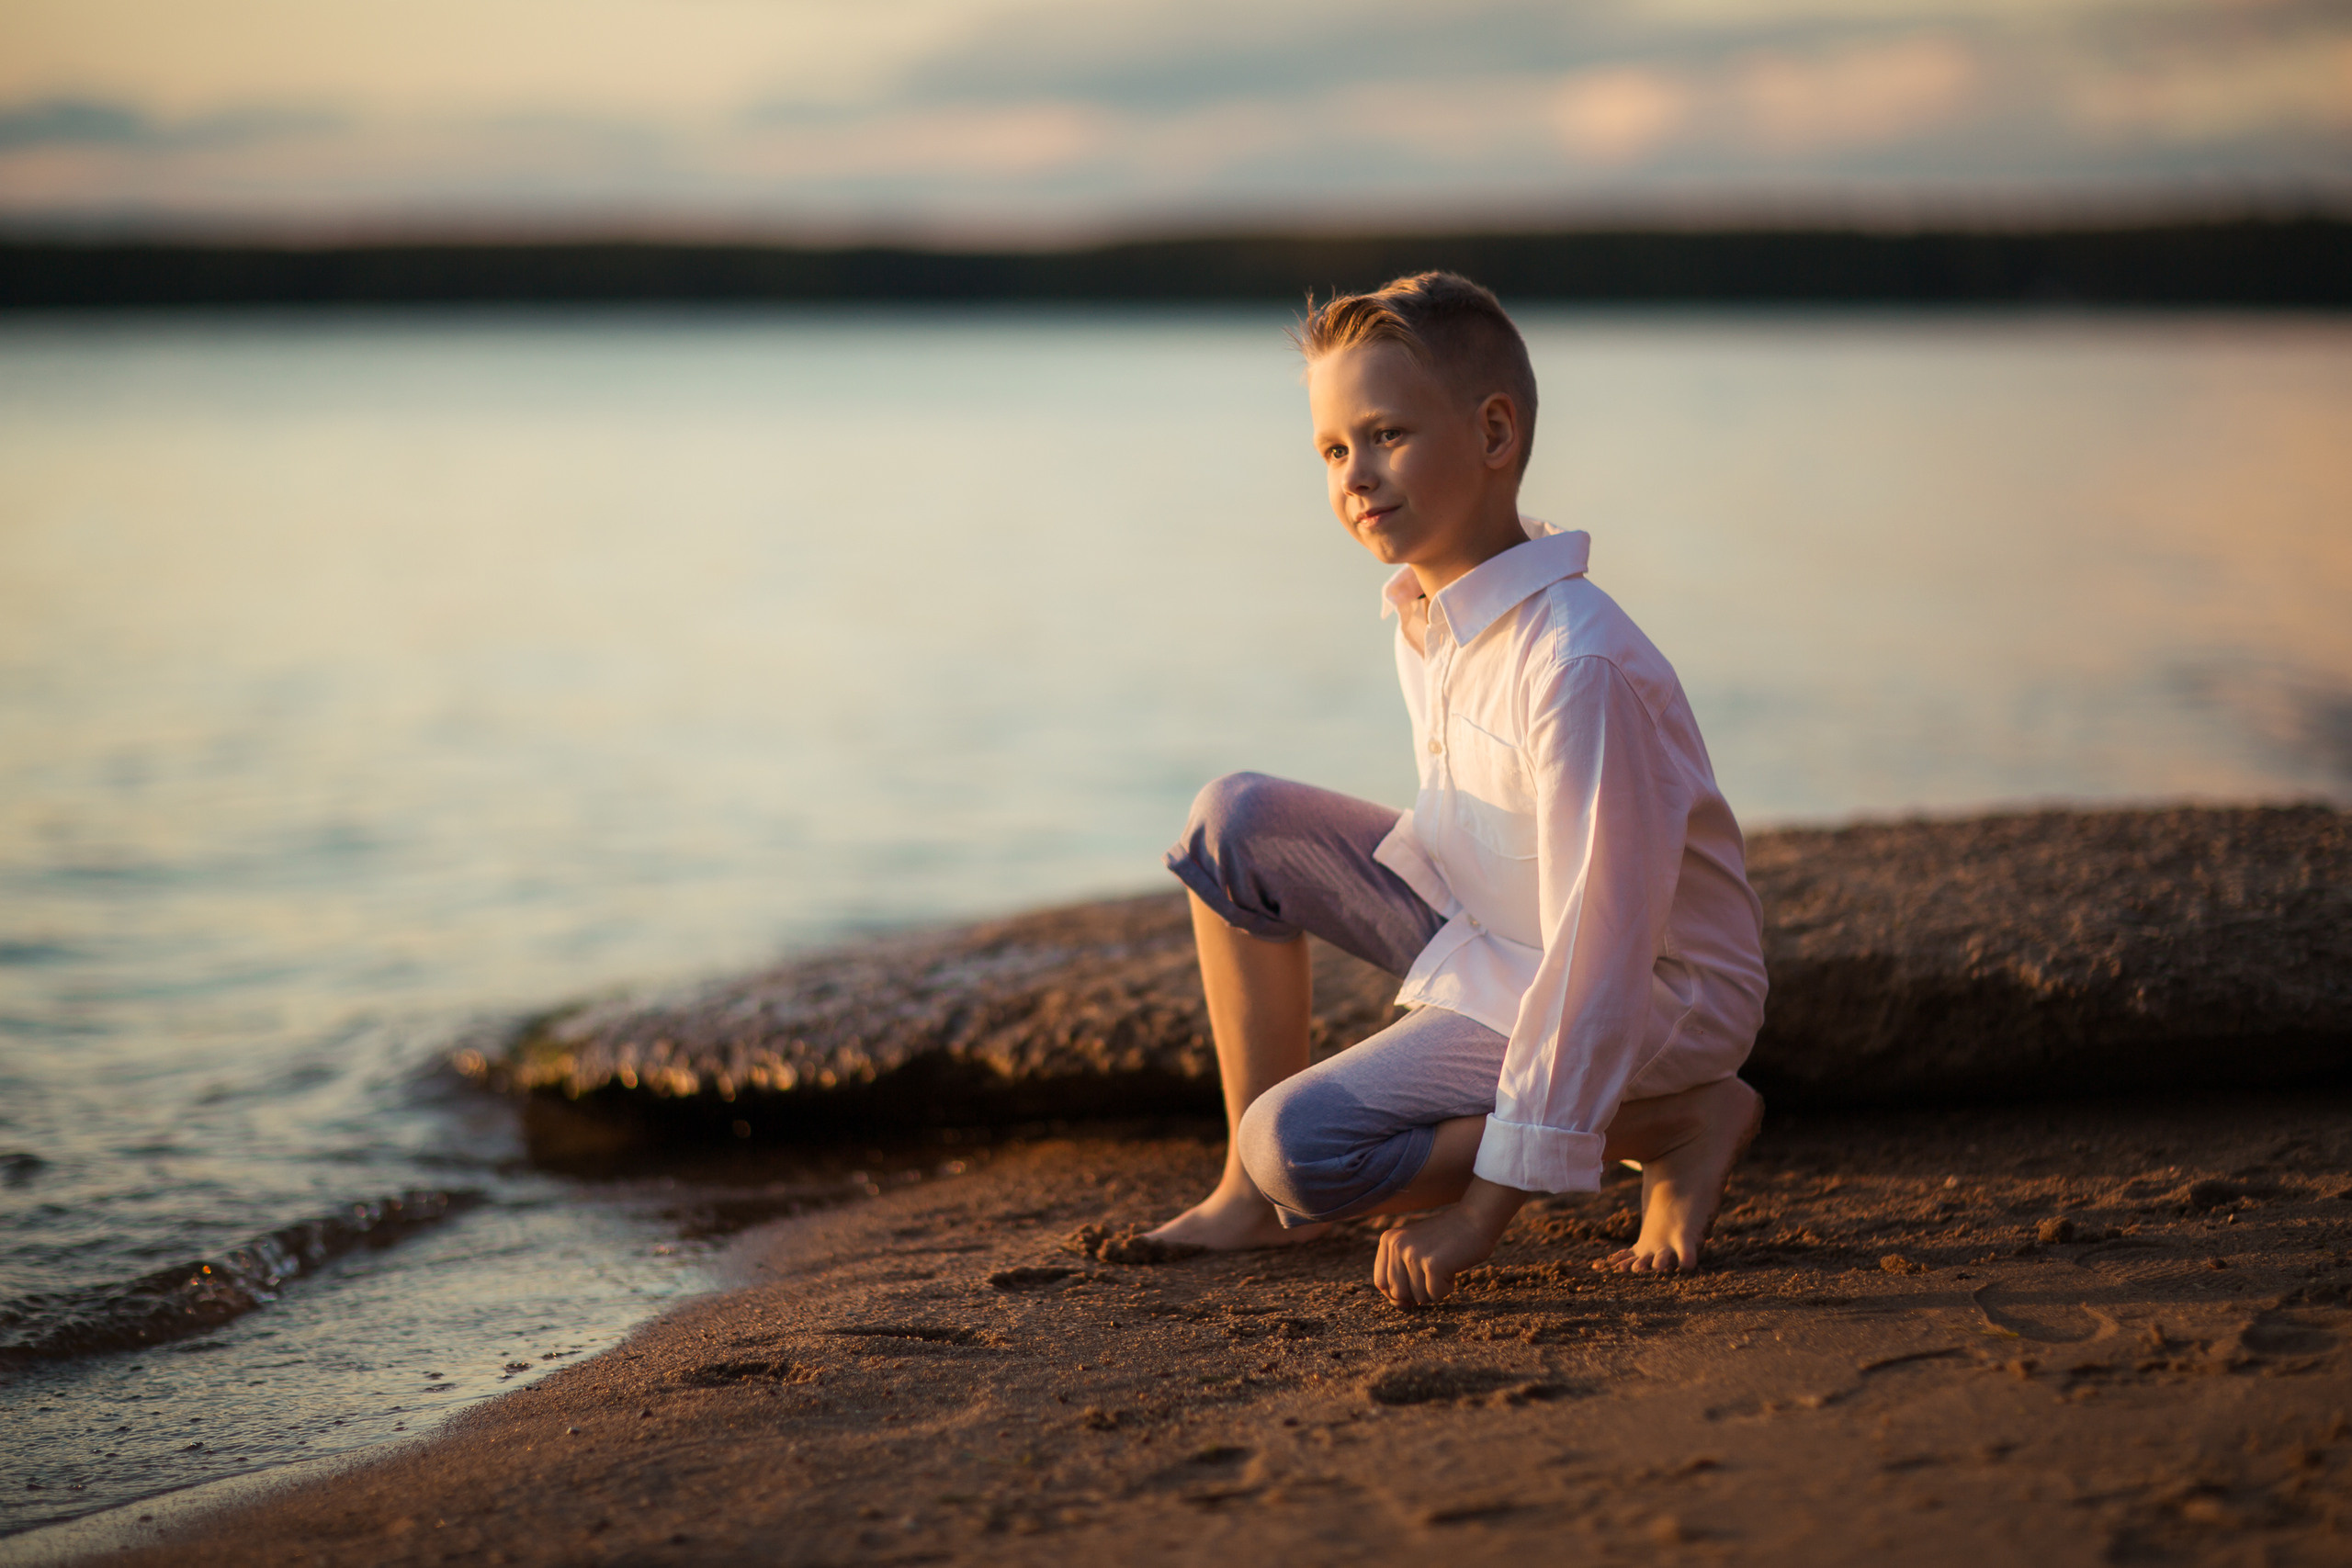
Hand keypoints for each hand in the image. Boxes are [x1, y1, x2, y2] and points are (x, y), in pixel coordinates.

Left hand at [1373, 1178, 1529, 1305]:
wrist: (1475, 1220)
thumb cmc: (1446, 1239)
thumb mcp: (1415, 1248)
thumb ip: (1400, 1273)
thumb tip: (1399, 1305)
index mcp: (1388, 1240)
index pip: (1381, 1282)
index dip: (1396, 1294)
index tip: (1413, 1291)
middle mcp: (1396, 1245)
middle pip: (1398, 1293)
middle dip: (1417, 1292)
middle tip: (1433, 1276)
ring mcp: (1413, 1254)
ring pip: (1418, 1297)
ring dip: (1434, 1289)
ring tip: (1444, 1267)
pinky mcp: (1432, 1264)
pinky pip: (1435, 1295)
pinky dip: (1447, 1288)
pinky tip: (1452, 1270)